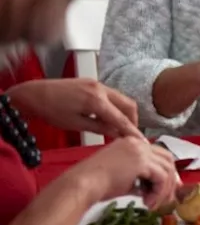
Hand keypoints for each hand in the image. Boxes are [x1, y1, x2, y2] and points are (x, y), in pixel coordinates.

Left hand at [6, 79, 141, 138]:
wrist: (34, 94)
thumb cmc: (50, 110)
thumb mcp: (75, 124)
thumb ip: (99, 128)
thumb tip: (117, 133)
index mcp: (96, 101)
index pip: (121, 119)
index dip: (132, 131)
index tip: (141, 142)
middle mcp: (100, 89)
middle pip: (129, 105)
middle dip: (133, 120)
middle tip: (130, 134)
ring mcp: (97, 84)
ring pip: (121, 99)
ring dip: (124, 113)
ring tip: (117, 127)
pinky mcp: (92, 83)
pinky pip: (111, 95)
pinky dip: (114, 106)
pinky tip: (106, 116)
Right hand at [62, 136, 178, 208]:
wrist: (82, 185)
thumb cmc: (97, 184)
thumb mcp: (124, 179)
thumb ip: (141, 180)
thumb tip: (155, 189)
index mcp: (131, 144)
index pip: (159, 155)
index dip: (167, 173)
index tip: (168, 189)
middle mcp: (137, 143)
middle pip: (168, 160)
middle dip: (171, 181)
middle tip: (167, 199)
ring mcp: (140, 150)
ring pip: (167, 170)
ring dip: (164, 190)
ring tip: (153, 204)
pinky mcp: (141, 161)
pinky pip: (162, 178)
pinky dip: (159, 192)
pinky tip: (148, 202)